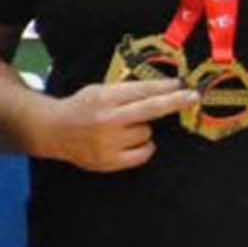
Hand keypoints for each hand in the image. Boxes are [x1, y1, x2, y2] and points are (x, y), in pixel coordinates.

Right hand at [38, 77, 196, 171]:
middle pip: (151, 109)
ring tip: (122, 128)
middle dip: (175, 101)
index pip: (142, 91)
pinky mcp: (110, 161)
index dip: (166, 87)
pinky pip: (143, 153)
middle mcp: (107, 120)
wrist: (53, 131)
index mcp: (104, 98)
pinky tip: (130, 142)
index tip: (183, 84)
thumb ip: (127, 92)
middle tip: (193, 96)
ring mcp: (108, 143)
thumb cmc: (82, 107)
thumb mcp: (99, 91)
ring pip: (146, 133)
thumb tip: (166, 90)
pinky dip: (143, 147)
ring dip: (141, 129)